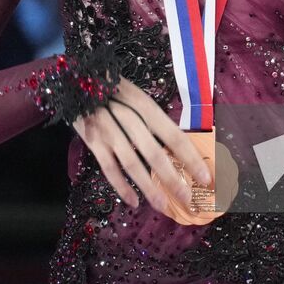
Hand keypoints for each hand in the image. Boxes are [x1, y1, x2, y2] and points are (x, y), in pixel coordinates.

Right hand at [71, 78, 210, 213]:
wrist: (77, 77)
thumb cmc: (114, 89)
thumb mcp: (139, 97)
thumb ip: (155, 120)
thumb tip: (178, 149)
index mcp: (146, 107)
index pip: (174, 137)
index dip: (191, 159)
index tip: (206, 178)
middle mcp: (129, 119)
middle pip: (155, 155)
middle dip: (173, 181)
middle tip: (188, 201)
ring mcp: (109, 131)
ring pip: (133, 165)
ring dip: (150, 189)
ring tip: (164, 207)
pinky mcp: (92, 141)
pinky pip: (108, 168)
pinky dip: (121, 187)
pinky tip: (133, 201)